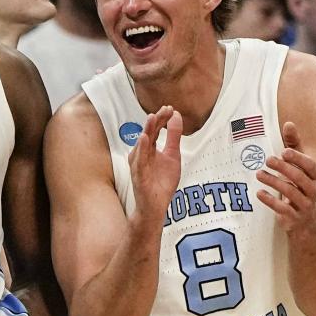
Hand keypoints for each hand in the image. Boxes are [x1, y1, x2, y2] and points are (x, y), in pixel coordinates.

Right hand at [129, 105, 181, 225]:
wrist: (156, 207)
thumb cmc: (162, 182)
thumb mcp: (173, 156)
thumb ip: (174, 137)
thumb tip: (177, 115)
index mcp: (149, 149)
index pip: (154, 130)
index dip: (162, 118)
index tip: (170, 108)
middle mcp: (141, 154)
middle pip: (148, 133)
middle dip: (156, 120)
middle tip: (165, 109)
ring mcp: (139, 165)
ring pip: (142, 145)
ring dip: (147, 130)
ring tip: (152, 117)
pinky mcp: (139, 176)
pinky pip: (139, 161)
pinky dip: (141, 149)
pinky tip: (144, 138)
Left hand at [255, 121, 315, 233]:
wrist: (307, 224)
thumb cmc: (300, 188)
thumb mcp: (299, 167)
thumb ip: (294, 146)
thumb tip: (289, 123)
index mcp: (315, 177)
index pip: (311, 166)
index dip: (299, 158)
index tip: (284, 150)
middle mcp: (313, 191)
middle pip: (300, 178)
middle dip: (283, 168)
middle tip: (267, 159)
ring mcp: (305, 206)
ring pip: (291, 193)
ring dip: (274, 182)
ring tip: (259, 174)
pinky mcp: (294, 219)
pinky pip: (284, 209)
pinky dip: (271, 201)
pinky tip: (259, 193)